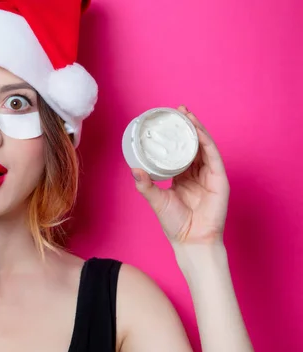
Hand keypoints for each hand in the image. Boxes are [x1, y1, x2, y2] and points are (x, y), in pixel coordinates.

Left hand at [131, 106, 229, 244]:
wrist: (190, 241)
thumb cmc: (175, 223)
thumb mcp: (156, 199)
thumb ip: (145, 185)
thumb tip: (133, 169)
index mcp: (183, 176)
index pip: (180, 150)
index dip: (175, 135)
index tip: (167, 120)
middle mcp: (197, 173)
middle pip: (193, 144)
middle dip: (187, 126)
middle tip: (178, 110)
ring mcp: (210, 175)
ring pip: (204, 146)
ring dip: (197, 129)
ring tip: (187, 115)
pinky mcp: (219, 180)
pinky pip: (213, 157)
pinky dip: (206, 143)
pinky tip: (198, 132)